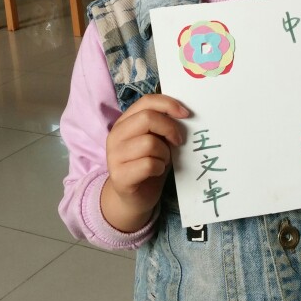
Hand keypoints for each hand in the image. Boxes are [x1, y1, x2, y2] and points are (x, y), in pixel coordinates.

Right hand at [102, 94, 189, 232]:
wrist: (133, 199)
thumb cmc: (148, 165)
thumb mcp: (156, 141)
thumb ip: (162, 126)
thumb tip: (184, 114)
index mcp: (124, 122)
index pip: (146, 101)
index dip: (168, 104)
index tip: (186, 114)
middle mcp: (115, 136)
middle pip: (147, 118)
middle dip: (169, 128)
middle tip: (178, 141)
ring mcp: (114, 156)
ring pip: (149, 143)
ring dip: (164, 153)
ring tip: (163, 160)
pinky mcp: (119, 176)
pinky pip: (149, 165)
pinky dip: (159, 168)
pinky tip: (156, 171)